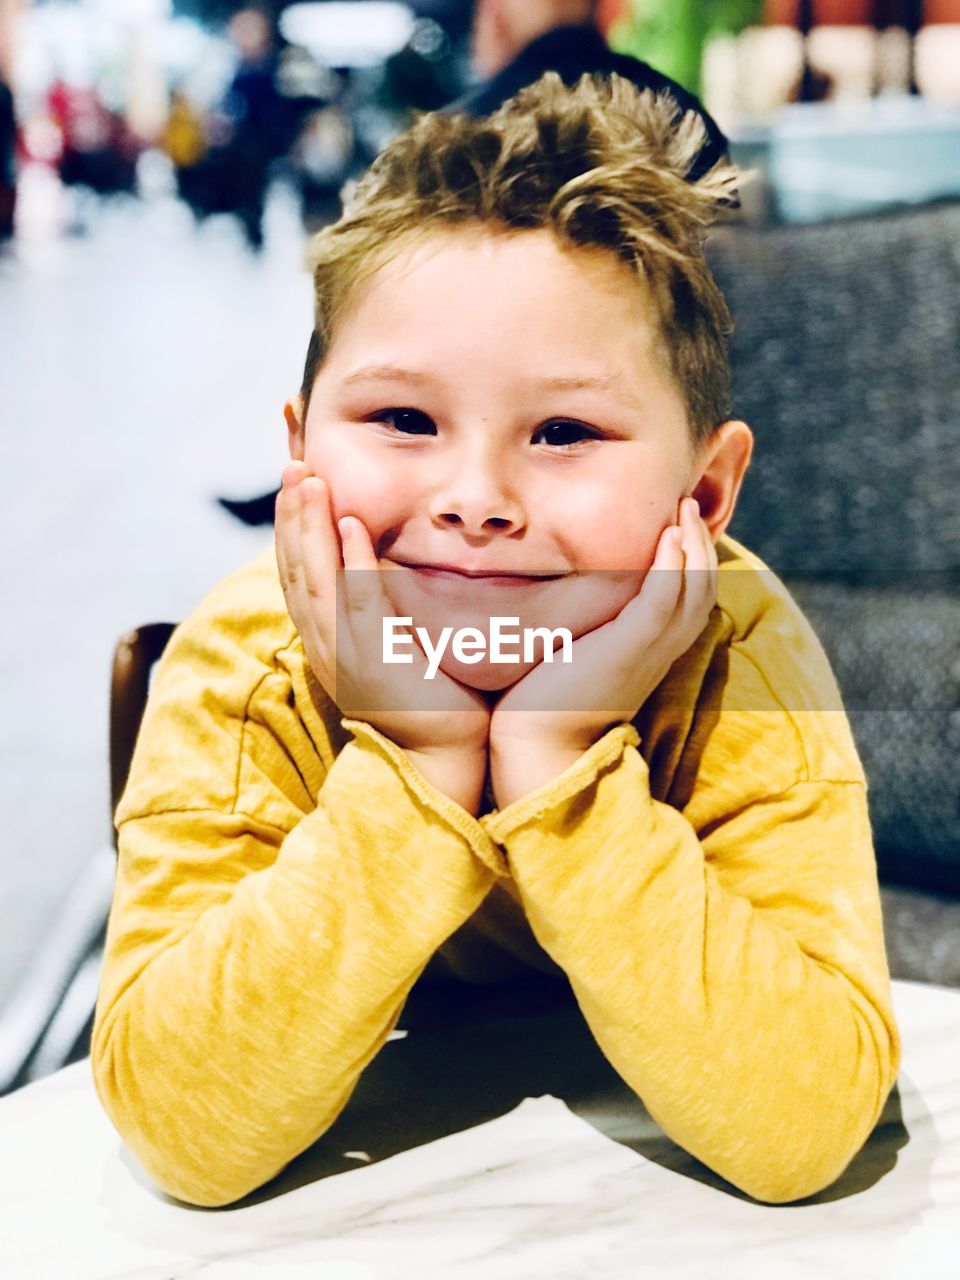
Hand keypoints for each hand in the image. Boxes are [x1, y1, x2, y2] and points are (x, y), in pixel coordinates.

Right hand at [274, 462, 492, 758]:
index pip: (297, 573)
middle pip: (295, 570)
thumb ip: (378, 603)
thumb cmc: (427, 694)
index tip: (294, 483)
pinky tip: (350, 526)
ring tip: (310, 482)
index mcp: (325, 639)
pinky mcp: (373, 662)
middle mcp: (324, 645)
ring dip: (311, 527)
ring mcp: (344, 655)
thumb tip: (378, 558)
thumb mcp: (391, 640)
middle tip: (293, 466)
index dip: (290, 526)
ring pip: (315, 581)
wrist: (442, 752)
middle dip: (291, 515)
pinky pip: (357, 604)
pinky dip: (351, 563)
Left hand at [489, 496, 716, 758]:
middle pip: (702, 589)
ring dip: (693, 544)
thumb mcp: (576, 654)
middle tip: (689, 504)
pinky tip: (669, 537)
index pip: (690, 600)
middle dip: (701, 543)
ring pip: (693, 589)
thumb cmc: (544, 701)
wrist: (539, 743)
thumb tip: (566, 595)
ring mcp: (649, 650)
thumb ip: (585, 626)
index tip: (682, 524)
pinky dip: (672, 566)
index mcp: (651, 651)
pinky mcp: (629, 648)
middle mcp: (660, 651)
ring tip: (685, 509)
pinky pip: (663, 599)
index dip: (695, 561)